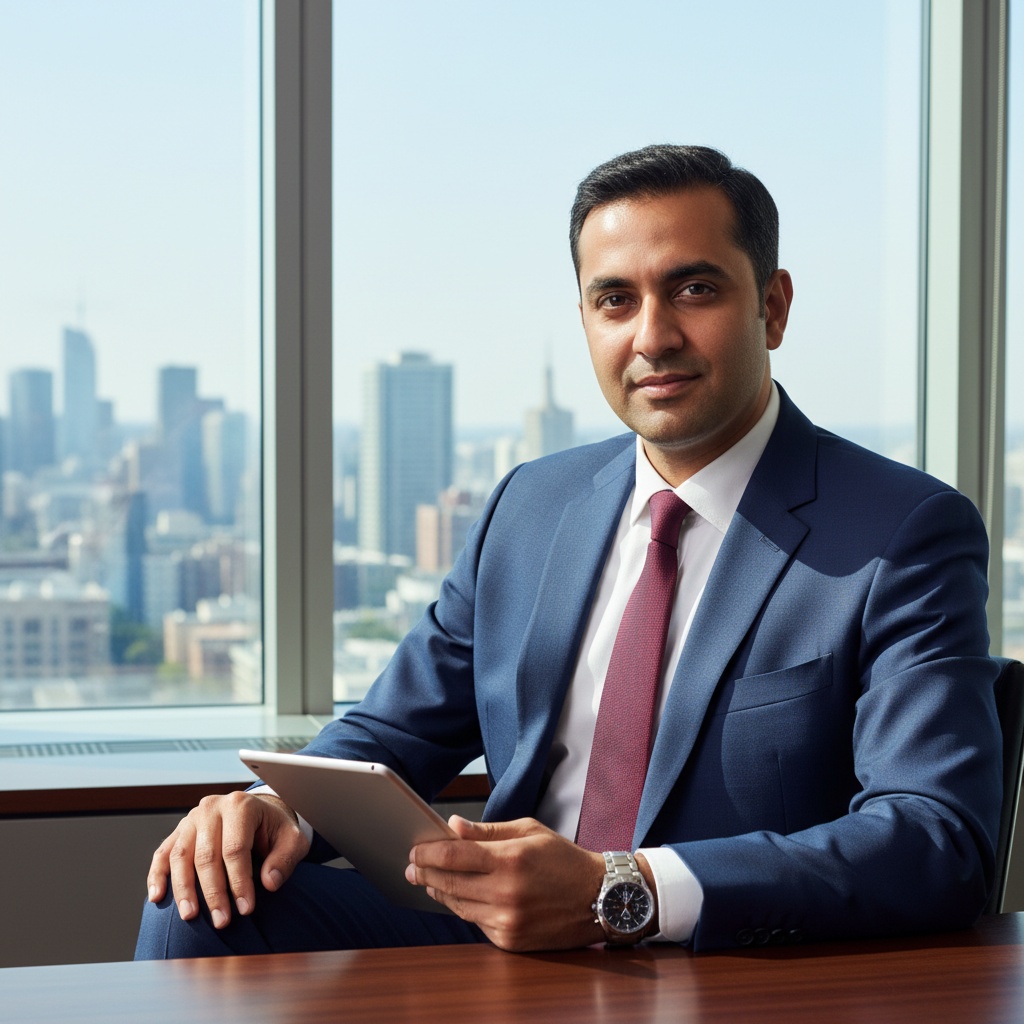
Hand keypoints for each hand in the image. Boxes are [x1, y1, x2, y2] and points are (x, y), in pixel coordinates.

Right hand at [146, 791, 310, 928]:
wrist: (260, 813)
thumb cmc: (275, 829)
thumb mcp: (293, 839)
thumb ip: (285, 859)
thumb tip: (269, 883)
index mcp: (241, 805)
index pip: (235, 848)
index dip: (240, 881)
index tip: (246, 909)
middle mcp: (212, 808)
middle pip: (206, 855)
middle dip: (213, 892)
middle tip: (222, 920)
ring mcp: (192, 819)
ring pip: (181, 856)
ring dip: (183, 889)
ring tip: (190, 916)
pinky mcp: (179, 831)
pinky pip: (163, 854)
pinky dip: (157, 875)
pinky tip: (158, 897)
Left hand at [405, 816, 610, 950]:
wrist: (600, 898)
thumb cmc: (564, 860)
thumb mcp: (529, 831)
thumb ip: (487, 831)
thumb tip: (453, 826)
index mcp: (511, 859)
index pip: (453, 855)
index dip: (428, 852)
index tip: (415, 849)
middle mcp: (506, 893)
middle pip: (449, 883)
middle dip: (425, 872)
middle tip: (412, 866)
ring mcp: (507, 920)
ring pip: (458, 905)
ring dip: (440, 891)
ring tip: (429, 880)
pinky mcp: (510, 940)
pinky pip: (475, 922)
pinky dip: (464, 908)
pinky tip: (458, 896)